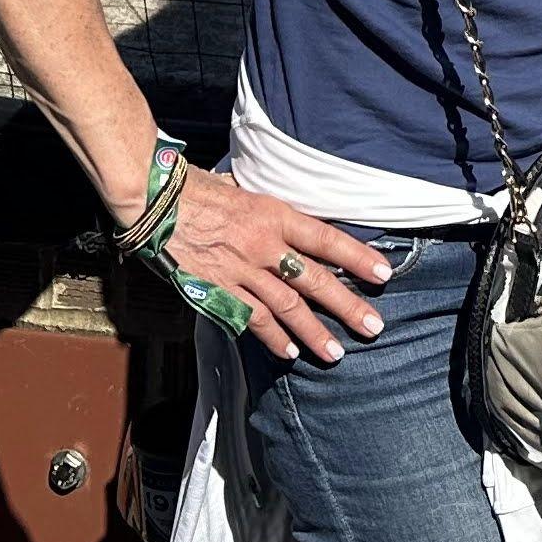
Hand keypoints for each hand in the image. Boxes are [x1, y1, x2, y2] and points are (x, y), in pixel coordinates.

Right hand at [150, 161, 386, 362]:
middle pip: (313, 279)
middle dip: (346, 305)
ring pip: (286, 307)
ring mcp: (241, 271)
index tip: (383, 274)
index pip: (326, 238)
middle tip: (373, 326)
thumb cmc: (203, 189)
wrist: (158, 201)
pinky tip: (290, 352)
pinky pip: (251, 319)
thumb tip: (302, 229)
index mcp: (275, 215)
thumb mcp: (249, 191)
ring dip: (313, 331)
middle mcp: (263, 245)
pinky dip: (272, 338)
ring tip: (336, 352)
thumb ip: (276, 215)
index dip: (357, 257)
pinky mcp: (218, 290)